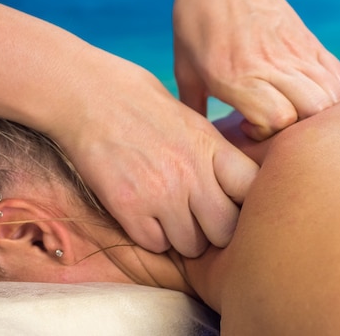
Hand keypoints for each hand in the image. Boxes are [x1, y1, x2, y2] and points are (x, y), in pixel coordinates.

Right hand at [56, 55, 257, 256]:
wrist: (86, 94)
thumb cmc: (138, 100)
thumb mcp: (189, 119)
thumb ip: (212, 154)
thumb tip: (230, 182)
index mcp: (210, 147)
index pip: (253, 190)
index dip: (248, 201)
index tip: (233, 200)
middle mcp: (191, 174)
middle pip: (226, 231)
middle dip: (216, 229)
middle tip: (200, 217)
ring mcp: (160, 194)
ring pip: (191, 245)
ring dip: (182, 235)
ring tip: (168, 213)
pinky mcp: (128, 208)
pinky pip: (156, 245)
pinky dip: (152, 235)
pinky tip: (144, 213)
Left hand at [173, 0, 339, 139]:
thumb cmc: (195, 19)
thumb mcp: (183, 66)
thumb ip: (192, 107)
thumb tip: (194, 142)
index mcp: (236, 74)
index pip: (278, 119)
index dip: (268, 133)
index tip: (249, 125)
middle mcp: (270, 63)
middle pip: (314, 110)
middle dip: (299, 129)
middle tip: (275, 120)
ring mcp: (295, 50)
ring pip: (331, 95)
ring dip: (319, 113)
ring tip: (293, 109)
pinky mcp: (308, 39)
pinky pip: (338, 75)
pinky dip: (333, 93)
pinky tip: (310, 94)